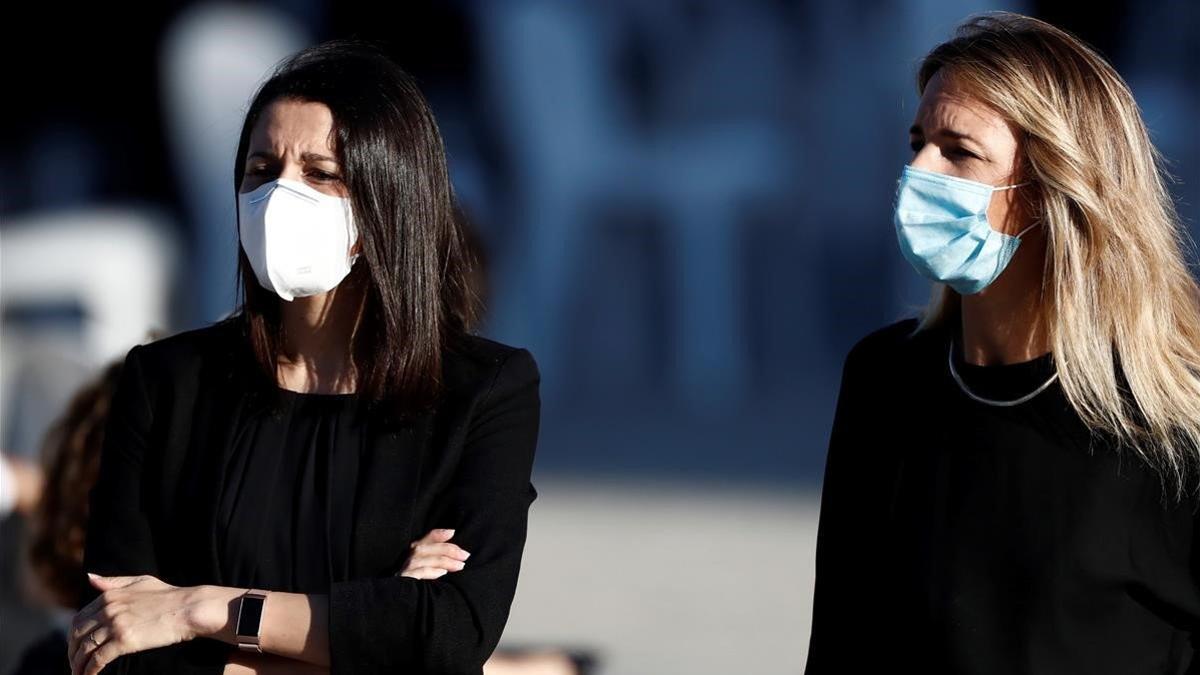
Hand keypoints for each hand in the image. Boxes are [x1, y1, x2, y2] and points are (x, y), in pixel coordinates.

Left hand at [68, 573, 212, 674]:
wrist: (189, 608)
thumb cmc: (170, 595)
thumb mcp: (140, 581)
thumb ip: (113, 582)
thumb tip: (90, 577)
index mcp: (110, 595)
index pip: (80, 619)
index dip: (75, 636)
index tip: (76, 647)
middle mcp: (109, 609)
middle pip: (78, 635)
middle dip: (72, 652)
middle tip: (75, 664)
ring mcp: (115, 625)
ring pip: (86, 649)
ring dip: (79, 664)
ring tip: (79, 674)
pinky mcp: (124, 640)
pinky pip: (98, 659)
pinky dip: (90, 670)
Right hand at [399, 528, 470, 579]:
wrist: (402, 605)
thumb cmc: (420, 584)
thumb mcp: (430, 568)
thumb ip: (439, 557)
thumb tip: (453, 540)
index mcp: (412, 553)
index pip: (424, 539)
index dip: (437, 534)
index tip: (453, 532)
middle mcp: (406, 559)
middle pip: (425, 547)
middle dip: (448, 549)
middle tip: (465, 556)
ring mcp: (404, 569)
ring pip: (423, 559)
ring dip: (444, 561)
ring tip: (460, 566)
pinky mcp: (404, 580)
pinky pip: (418, 573)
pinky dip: (431, 571)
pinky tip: (443, 573)